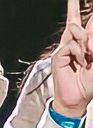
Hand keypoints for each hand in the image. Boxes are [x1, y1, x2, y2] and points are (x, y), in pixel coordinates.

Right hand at [52, 0, 92, 118]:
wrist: (78, 99)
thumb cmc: (88, 81)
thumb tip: (88, 36)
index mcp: (85, 41)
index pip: (86, 21)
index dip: (75, 8)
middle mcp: (74, 41)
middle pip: (76, 19)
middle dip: (73, 6)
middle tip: (86, 39)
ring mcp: (65, 47)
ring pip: (75, 29)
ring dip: (85, 40)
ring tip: (88, 54)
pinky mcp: (59, 55)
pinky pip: (71, 44)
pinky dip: (79, 53)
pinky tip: (80, 62)